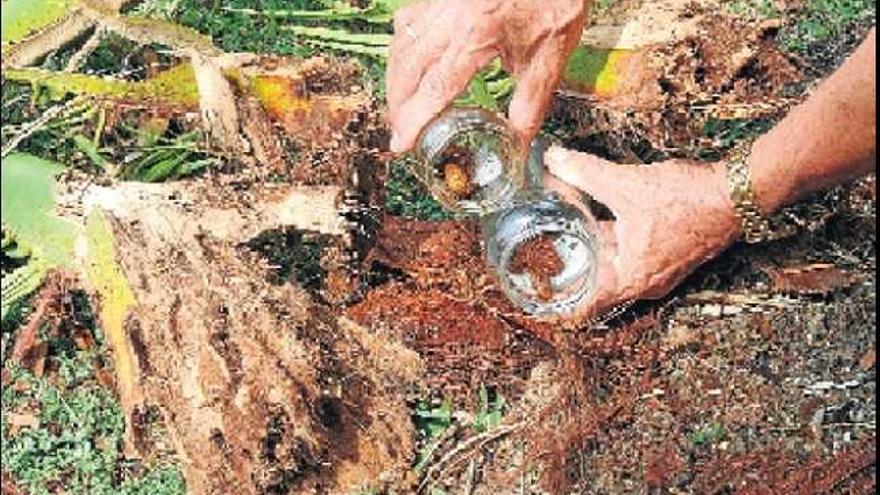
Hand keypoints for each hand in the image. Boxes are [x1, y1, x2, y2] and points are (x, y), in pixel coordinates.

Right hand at [387, 0, 587, 151]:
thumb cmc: (556, 1)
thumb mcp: (551, 57)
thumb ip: (531, 103)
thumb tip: (518, 142)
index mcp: (477, 36)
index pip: (435, 88)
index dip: (413, 120)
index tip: (400, 143)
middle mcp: (451, 17)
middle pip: (406, 68)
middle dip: (397, 104)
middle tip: (399, 129)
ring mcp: (442, 2)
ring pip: (401, 43)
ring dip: (396, 78)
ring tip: (401, 103)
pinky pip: (409, 20)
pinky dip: (403, 46)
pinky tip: (411, 62)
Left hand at [544, 147, 742, 317]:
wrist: (738, 192)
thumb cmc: (687, 198)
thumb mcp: (625, 185)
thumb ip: (584, 173)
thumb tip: (552, 159)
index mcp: (631, 279)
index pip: (584, 303)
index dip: (557, 299)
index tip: (533, 291)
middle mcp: (645, 282)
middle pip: (596, 282)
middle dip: (569, 267)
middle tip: (536, 255)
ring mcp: (659, 270)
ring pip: (613, 264)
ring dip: (590, 250)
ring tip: (559, 234)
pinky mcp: (668, 253)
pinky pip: (630, 253)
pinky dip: (611, 240)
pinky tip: (596, 219)